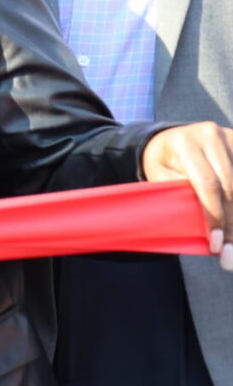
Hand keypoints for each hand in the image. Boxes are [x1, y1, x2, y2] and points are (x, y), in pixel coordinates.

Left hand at [141, 123, 232, 269]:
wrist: (167, 140)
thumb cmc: (161, 164)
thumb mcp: (160, 179)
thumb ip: (181, 200)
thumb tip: (208, 237)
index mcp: (184, 144)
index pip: (206, 185)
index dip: (214, 216)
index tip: (217, 244)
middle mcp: (210, 135)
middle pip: (232, 186)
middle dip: (232, 221)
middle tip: (230, 250)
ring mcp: (230, 136)